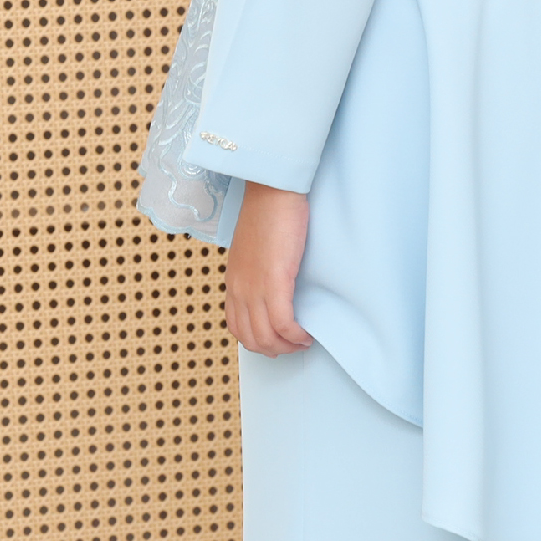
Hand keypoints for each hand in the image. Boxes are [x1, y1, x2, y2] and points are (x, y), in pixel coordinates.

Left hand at [227, 181, 313, 355]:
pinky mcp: (274, 282)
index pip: (236, 326)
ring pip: (266, 336)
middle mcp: (239, 289)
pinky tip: (307, 334)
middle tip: (294, 345)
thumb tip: (273, 282)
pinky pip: (283, 324)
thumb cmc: (268, 211)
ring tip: (303, 341)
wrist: (272, 191)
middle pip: (250, 338)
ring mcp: (254, 288)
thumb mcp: (254, 248)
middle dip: (274, 349)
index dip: (256, 341)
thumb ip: (257, 268)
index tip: (277, 340)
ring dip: (287, 346)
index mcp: (233, 281)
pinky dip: (296, 336)